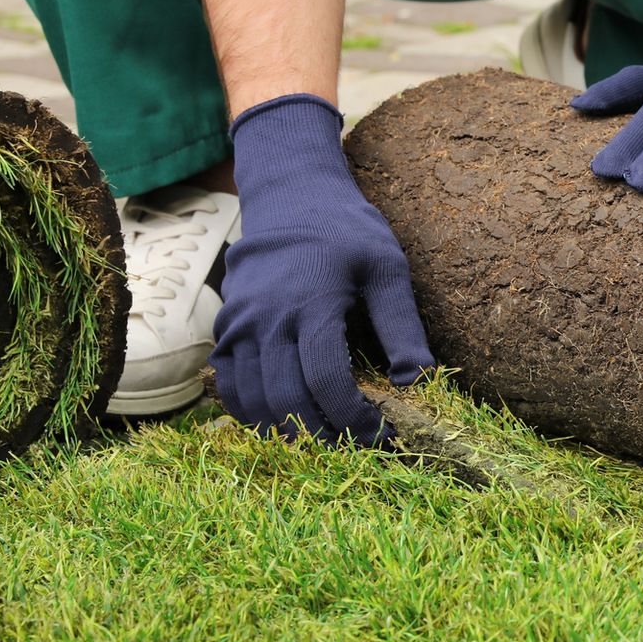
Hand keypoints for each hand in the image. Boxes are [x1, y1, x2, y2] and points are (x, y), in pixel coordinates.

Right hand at [211, 93, 434, 443]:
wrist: (290, 196)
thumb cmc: (346, 231)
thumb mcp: (387, 267)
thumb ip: (402, 326)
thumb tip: (417, 379)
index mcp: (311, 303)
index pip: (326, 383)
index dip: (355, 419)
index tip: (382, 434)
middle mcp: (266, 318)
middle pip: (288, 401)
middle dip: (326, 434)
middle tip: (357, 445)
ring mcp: (239, 325)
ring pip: (255, 401)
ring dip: (290, 431)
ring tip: (328, 437)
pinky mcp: (225, 328)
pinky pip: (230, 386)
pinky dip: (255, 412)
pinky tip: (288, 419)